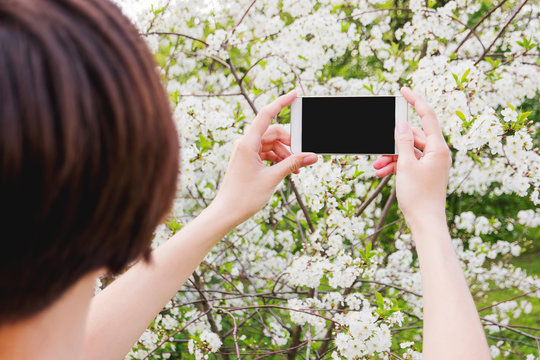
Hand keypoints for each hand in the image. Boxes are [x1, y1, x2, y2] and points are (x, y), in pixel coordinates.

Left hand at [212, 90, 317, 224]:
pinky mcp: (246, 159)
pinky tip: (287, 169)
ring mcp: (245, 151)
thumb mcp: (272, 178)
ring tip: (296, 168)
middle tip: (303, 155)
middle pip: (273, 132)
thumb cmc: (244, 197)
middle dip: (290, 142)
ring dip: (285, 153)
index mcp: (247, 143)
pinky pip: (266, 152)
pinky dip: (277, 158)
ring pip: (271, 143)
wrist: (226, 212)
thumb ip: (293, 164)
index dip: (281, 102)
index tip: (295, 94)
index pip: (266, 115)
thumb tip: (311, 156)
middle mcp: (245, 143)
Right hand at [373, 87, 451, 225]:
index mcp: (438, 148)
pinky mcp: (425, 173)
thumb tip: (400, 124)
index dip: (415, 101)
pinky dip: (395, 166)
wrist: (425, 223)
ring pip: (408, 151)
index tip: (403, 90)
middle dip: (392, 142)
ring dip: (390, 157)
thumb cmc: (419, 196)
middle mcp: (437, 153)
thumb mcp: (406, 165)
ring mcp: (431, 163)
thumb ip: (402, 141)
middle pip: (413, 136)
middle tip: (377, 148)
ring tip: (376, 167)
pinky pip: (408, 163)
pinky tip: (381, 173)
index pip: (427, 116)